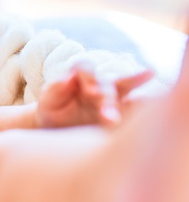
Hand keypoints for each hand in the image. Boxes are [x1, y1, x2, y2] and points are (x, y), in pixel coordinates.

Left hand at [36, 65, 153, 127]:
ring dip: (133, 96)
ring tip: (149, 93)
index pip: (85, 69)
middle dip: (108, 97)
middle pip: (108, 83)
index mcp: (78, 76)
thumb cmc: (52, 114)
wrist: (59, 132)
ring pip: (126, 90)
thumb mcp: (48, 104)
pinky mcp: (124, 111)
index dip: (90, 79)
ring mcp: (114, 96)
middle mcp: (99, 83)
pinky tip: (153, 106)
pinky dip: (144, 106)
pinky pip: (136, 106)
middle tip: (108, 117)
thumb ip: (55, 90)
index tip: (91, 94)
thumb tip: (67, 78)